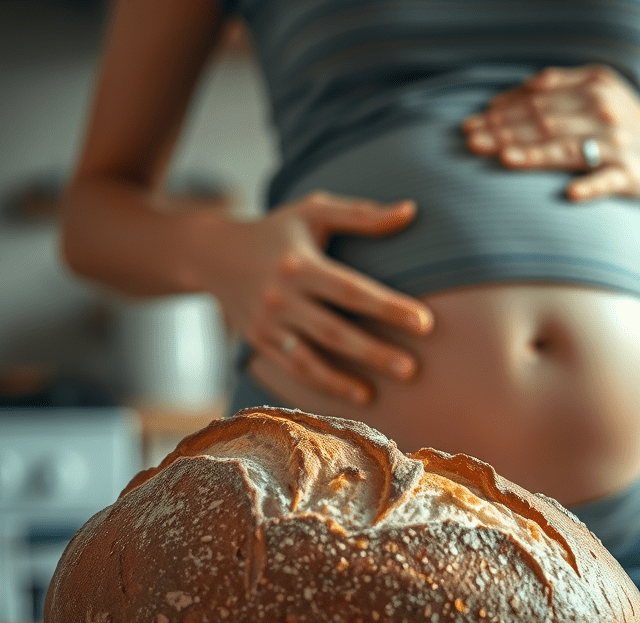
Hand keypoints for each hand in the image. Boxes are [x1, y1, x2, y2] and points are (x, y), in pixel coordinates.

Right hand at [197, 191, 433, 404]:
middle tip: (412, 370)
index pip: (352, 290)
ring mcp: (268, 324)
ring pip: (311, 359)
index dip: (389, 308)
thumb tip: (411, 211)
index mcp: (300, 264)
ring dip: (345, 381)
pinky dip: (323, 384)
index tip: (425, 323)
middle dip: (374, 353)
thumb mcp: (313, 212)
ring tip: (377, 394)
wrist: (214, 254)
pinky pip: (294, 370)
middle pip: (335, 331)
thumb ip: (362, 215)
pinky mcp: (260, 342)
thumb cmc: (276, 231)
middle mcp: (281, 297)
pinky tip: (354, 393)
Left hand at [463, 65, 639, 201]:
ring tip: (504, 158)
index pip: (540, 98)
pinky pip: (607, 182)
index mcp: (593, 87)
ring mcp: (616, 147)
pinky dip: (589, 187)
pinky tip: (570, 194)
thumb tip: (524, 85)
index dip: (504, 109)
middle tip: (471, 140)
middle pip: (546, 122)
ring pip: (568, 149)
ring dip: (534, 154)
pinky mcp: (629, 176)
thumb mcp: (597, 89)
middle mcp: (604, 114)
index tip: (474, 121)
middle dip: (505, 130)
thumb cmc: (619, 120)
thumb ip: (561, 83)